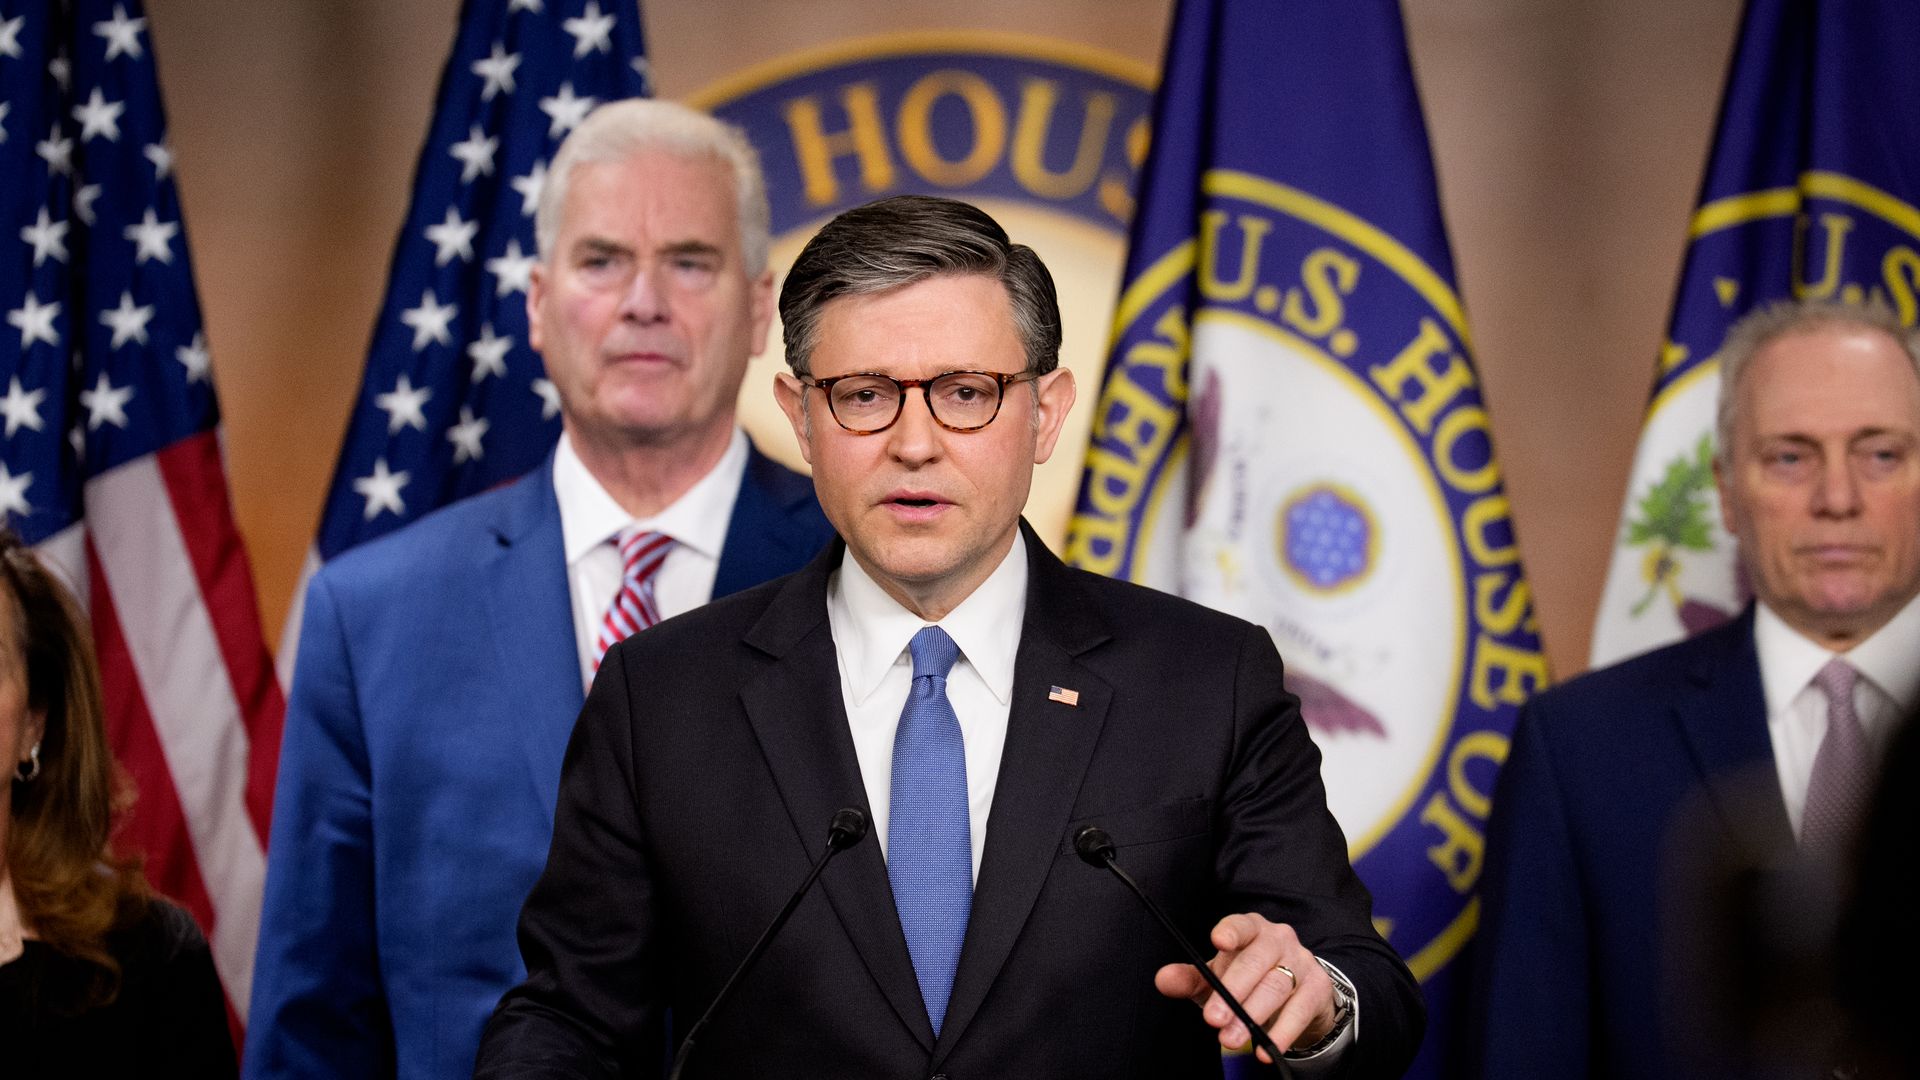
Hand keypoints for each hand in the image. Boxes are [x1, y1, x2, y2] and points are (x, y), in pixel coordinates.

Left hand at [1153, 912, 1336, 1062]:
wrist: (1296, 996)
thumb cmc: (1248, 980)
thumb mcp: (1217, 977)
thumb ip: (1190, 978)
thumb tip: (1163, 980)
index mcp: (1251, 929)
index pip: (1241, 925)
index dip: (1231, 931)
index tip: (1218, 941)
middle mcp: (1278, 939)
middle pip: (1256, 961)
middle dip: (1233, 992)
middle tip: (1213, 1020)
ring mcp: (1302, 961)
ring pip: (1276, 986)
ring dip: (1251, 1016)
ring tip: (1229, 1039)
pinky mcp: (1318, 988)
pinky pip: (1299, 1011)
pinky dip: (1282, 1033)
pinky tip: (1265, 1050)